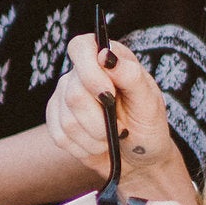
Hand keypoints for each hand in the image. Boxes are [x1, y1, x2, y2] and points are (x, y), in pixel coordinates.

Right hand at [44, 35, 195, 204]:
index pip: (81, 47)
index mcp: (106, 59)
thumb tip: (106, 56)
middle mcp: (80, 74)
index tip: (108, 94)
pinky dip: (84, 148)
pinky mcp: (55, 122)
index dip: (89, 71)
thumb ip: (131, 76)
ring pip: (68, 122)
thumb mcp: (150, 102)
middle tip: (120, 129)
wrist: (138, 157)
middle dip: (100, 121)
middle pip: (74, 94)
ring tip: (110, 139)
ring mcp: (63, 97)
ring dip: (95, 139)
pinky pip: (60, 137)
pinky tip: (97, 146)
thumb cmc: (147, 125)